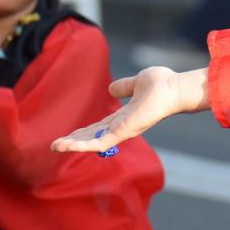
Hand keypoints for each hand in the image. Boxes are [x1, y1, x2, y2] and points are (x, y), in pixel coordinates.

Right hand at [50, 66, 210, 152]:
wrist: (174, 88)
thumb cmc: (162, 84)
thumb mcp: (137, 82)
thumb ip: (124, 87)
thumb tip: (111, 88)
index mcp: (123, 117)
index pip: (98, 128)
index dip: (83, 132)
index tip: (67, 135)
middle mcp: (121, 127)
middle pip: (92, 137)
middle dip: (74, 141)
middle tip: (55, 145)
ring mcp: (122, 131)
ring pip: (93, 142)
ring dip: (74, 145)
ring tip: (56, 147)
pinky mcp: (123, 132)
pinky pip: (99, 142)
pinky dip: (83, 145)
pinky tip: (68, 145)